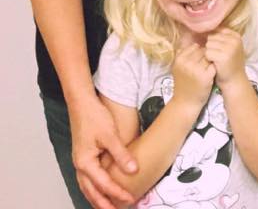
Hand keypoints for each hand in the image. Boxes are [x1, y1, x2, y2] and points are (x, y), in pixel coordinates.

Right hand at [67, 93, 136, 208]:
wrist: (82, 104)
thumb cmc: (94, 117)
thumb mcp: (110, 135)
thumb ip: (121, 154)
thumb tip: (133, 171)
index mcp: (85, 163)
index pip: (104, 184)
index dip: (118, 193)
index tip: (131, 199)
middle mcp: (80, 166)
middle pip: (92, 192)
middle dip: (104, 204)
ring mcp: (80, 162)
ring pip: (88, 187)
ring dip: (98, 198)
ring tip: (109, 207)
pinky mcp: (83, 157)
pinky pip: (88, 179)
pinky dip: (94, 188)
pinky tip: (102, 189)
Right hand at [172, 42, 215, 107]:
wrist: (185, 103)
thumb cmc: (184, 83)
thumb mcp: (179, 67)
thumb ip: (183, 52)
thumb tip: (189, 34)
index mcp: (179, 59)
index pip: (195, 46)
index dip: (199, 53)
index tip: (197, 62)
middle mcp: (187, 63)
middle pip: (203, 51)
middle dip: (205, 56)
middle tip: (202, 67)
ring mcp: (196, 70)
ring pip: (210, 57)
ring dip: (210, 62)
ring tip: (205, 71)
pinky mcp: (205, 76)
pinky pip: (214, 65)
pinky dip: (214, 69)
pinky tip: (210, 75)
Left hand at [204, 29, 246, 86]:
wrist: (234, 80)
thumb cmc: (229, 63)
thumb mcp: (230, 47)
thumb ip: (222, 38)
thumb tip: (205, 30)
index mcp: (236, 36)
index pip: (218, 30)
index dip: (214, 39)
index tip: (217, 48)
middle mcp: (234, 40)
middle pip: (212, 37)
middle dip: (211, 46)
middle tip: (216, 56)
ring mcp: (229, 48)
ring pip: (208, 44)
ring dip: (208, 52)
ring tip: (215, 59)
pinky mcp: (222, 56)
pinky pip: (207, 53)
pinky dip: (207, 59)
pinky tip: (213, 63)